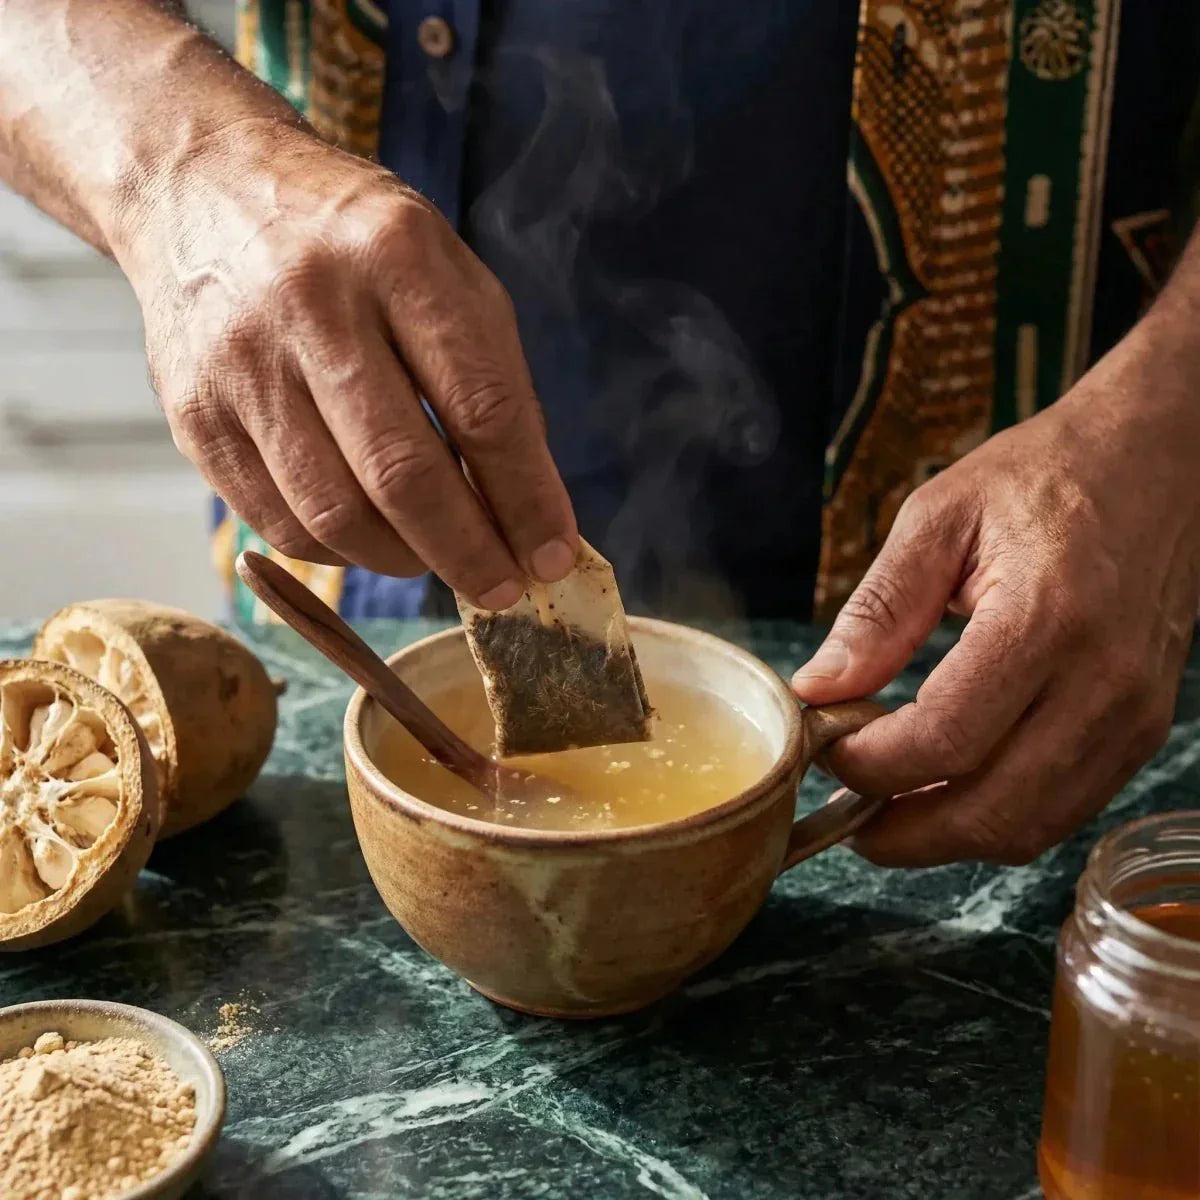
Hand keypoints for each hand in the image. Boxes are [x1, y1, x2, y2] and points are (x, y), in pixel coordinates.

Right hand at [117, 119, 576, 608]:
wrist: (205, 190)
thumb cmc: (354, 243)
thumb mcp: (448, 275)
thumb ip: (493, 382)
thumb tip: (530, 509)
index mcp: (396, 257)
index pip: (480, 406)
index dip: (526, 498)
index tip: (553, 557)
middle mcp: (309, 307)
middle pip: (402, 474)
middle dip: (468, 553)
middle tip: (503, 590)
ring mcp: (241, 365)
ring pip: (334, 514)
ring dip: (404, 560)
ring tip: (440, 561)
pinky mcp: (195, 416)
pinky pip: (279, 523)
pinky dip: (341, 552)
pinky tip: (373, 540)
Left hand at [792, 319, 1199, 865]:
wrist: (1162, 460)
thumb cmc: (1048, 474)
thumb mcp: (940, 516)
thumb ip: (879, 610)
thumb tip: (818, 688)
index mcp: (1045, 620)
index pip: (945, 740)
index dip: (871, 767)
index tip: (824, 751)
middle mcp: (1103, 683)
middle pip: (992, 811)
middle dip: (903, 833)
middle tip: (843, 814)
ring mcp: (1134, 714)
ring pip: (1032, 828)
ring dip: (949, 837)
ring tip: (887, 808)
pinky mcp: (1144, 727)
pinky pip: (1065, 807)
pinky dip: (998, 817)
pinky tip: (948, 789)